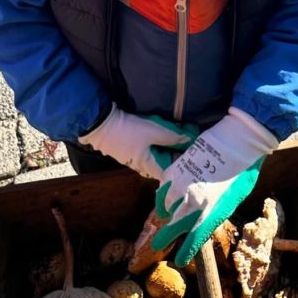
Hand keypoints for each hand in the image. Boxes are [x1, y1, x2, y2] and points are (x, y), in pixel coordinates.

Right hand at [77, 106, 197, 180]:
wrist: (101, 124)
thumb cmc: (129, 131)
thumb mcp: (155, 131)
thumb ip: (174, 137)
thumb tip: (191, 140)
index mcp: (150, 167)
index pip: (173, 173)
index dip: (185, 165)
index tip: (196, 154)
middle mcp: (144, 166)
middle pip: (167, 163)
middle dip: (180, 152)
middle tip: (192, 140)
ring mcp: (137, 158)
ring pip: (159, 155)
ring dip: (170, 145)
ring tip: (183, 133)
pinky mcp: (132, 149)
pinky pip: (151, 148)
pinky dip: (161, 142)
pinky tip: (167, 131)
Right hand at [152, 108, 278, 265]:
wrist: (239, 140)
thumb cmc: (243, 172)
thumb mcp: (232, 200)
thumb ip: (215, 213)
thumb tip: (203, 221)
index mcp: (209, 214)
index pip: (192, 241)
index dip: (185, 252)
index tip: (180, 259)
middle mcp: (192, 203)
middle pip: (170, 228)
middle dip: (163, 239)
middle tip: (158, 245)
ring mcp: (181, 185)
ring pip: (163, 207)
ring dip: (165, 214)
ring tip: (166, 215)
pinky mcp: (176, 169)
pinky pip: (163, 188)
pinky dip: (163, 195)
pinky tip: (168, 195)